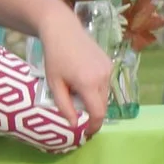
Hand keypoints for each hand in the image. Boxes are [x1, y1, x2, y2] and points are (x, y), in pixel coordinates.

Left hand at [37, 8, 110, 136]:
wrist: (62, 29)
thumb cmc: (54, 57)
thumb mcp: (54, 83)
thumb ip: (64, 106)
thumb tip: (74, 125)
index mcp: (88, 83)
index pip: (97, 113)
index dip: (94, 126)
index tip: (87, 133)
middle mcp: (103, 77)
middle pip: (102, 105)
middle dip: (92, 113)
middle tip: (79, 115)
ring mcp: (108, 69)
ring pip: (104, 95)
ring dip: (93, 99)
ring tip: (76, 92)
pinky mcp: (109, 63)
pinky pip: (105, 83)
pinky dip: (96, 88)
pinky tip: (81, 79)